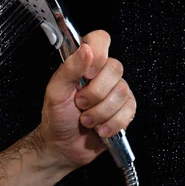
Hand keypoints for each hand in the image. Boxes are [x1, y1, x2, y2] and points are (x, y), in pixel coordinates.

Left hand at [38, 30, 136, 169]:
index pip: (100, 40)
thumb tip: (86, 49)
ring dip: (100, 112)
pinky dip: (112, 123)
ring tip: (86, 120)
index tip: (88, 72)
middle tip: (79, 104)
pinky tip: (99, 129)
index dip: (99, 53)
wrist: (63, 146)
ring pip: (122, 92)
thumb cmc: (56, 117)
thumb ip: (69, 69)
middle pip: (115, 68)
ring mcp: (115, 92)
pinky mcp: (124, 110)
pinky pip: (129, 111)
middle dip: (95, 93)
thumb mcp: (55, 92)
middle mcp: (102, 75)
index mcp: (83, 64)